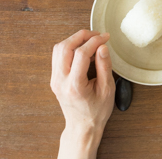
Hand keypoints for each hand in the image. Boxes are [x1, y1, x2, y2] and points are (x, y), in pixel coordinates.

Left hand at [51, 30, 114, 158]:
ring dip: (74, 40)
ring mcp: (55, 80)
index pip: (81, 54)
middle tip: (97, 35)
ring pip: (59, 49)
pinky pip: (58, 55)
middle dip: (82, 36)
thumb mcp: (107, 89)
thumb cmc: (96, 111)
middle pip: (65, 47)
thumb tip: (102, 47)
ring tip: (90, 40)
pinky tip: (82, 49)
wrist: (82, 126)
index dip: (95, 41)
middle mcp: (60, 81)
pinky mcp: (54, 78)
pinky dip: (70, 47)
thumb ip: (104, 66)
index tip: (106, 38)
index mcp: (74, 86)